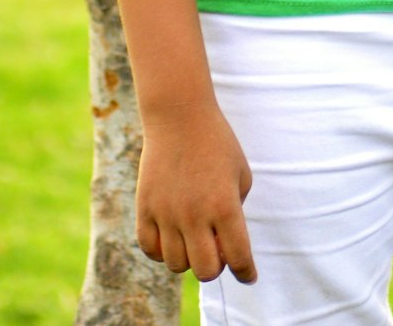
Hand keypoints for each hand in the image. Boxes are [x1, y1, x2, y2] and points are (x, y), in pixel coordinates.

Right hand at [135, 98, 256, 283]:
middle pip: (206, 270)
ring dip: (189, 258)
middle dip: (216, 266)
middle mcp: (195, 214)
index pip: (238, 257)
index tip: (248, 276)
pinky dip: (162, 251)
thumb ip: (236, 212)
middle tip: (218, 248)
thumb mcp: (241, 174)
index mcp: (225, 205)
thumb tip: (224, 244)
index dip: (246, 272)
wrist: (179, 116)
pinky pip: (150, 249)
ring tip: (194, 236)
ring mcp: (167, 213)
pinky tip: (172, 235)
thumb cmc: (217, 143)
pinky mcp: (145, 208)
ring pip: (177, 264)